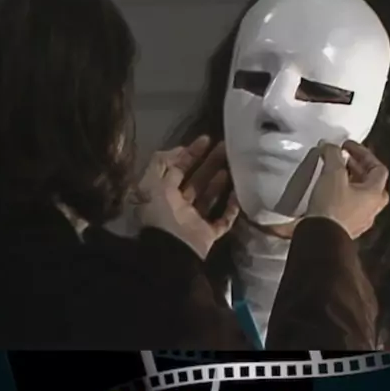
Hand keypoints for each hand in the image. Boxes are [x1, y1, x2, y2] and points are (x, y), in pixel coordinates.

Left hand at [136, 136, 238, 258]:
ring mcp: (193, 220)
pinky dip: (231, 208)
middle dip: (210, 163)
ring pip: (209, 197)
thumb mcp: (151, 183)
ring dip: (220, 182)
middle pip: (196, 180)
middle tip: (226, 148)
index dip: (190, 153)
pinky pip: (222, 219)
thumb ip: (161, 163)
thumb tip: (180, 149)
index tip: (206, 139)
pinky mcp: (207, 234)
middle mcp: (177, 205)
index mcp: (161, 193)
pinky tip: (238, 194)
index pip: (177, 168)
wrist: (170, 251)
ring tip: (233, 167)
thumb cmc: (160, 214)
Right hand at [305, 140, 388, 238]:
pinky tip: (324, 191)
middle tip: (340, 159)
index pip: (378, 168)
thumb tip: (330, 146)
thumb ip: (333, 155)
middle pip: (370, 183)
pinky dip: (338, 195)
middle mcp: (372, 209)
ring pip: (358, 196)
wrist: (320, 238)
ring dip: (347, 182)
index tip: (346, 146)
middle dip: (356, 168)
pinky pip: (346, 207)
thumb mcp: (333, 173)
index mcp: (375, 194)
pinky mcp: (345, 228)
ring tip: (331, 173)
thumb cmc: (332, 204)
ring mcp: (359, 221)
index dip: (363, 153)